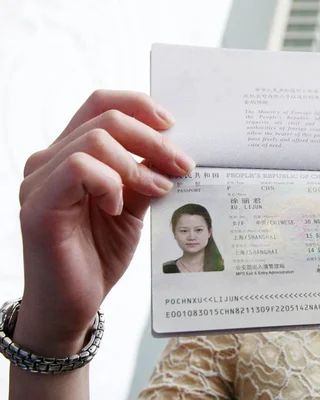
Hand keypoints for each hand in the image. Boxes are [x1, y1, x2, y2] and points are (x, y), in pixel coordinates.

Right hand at [16, 90, 193, 352]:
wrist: (74, 304)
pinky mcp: (39, 205)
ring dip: (138, 164)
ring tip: (159, 190)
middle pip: (104, 117)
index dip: (139, 106)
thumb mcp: (133, 207)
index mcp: (72, 153)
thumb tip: (176, 152)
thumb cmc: (99, 254)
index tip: (173, 125)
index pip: (101, 105)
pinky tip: (119, 207)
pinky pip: (79, 168)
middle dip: (153, 139)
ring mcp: (40, 180)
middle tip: (183, 164)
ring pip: (95, 140)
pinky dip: (110, 183)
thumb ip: (145, 176)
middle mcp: (50, 160)